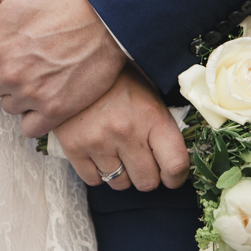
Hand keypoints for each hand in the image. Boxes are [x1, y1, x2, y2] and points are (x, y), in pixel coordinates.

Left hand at [0, 0, 126, 137]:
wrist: (108, 14)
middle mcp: (7, 74)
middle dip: (0, 74)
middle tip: (24, 57)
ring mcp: (31, 94)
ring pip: (8, 106)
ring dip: (19, 94)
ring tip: (40, 72)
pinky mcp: (56, 109)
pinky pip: (31, 128)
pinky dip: (35, 116)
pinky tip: (47, 96)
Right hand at [53, 67, 189, 191]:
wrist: (75, 66)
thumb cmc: (119, 82)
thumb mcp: (150, 95)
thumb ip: (162, 127)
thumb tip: (174, 161)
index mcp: (152, 117)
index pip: (175, 164)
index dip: (177, 177)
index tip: (172, 176)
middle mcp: (126, 133)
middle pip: (147, 182)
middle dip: (148, 176)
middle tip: (142, 163)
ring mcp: (98, 142)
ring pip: (120, 184)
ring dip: (122, 175)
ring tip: (118, 154)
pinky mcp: (74, 148)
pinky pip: (93, 180)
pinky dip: (98, 173)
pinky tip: (99, 154)